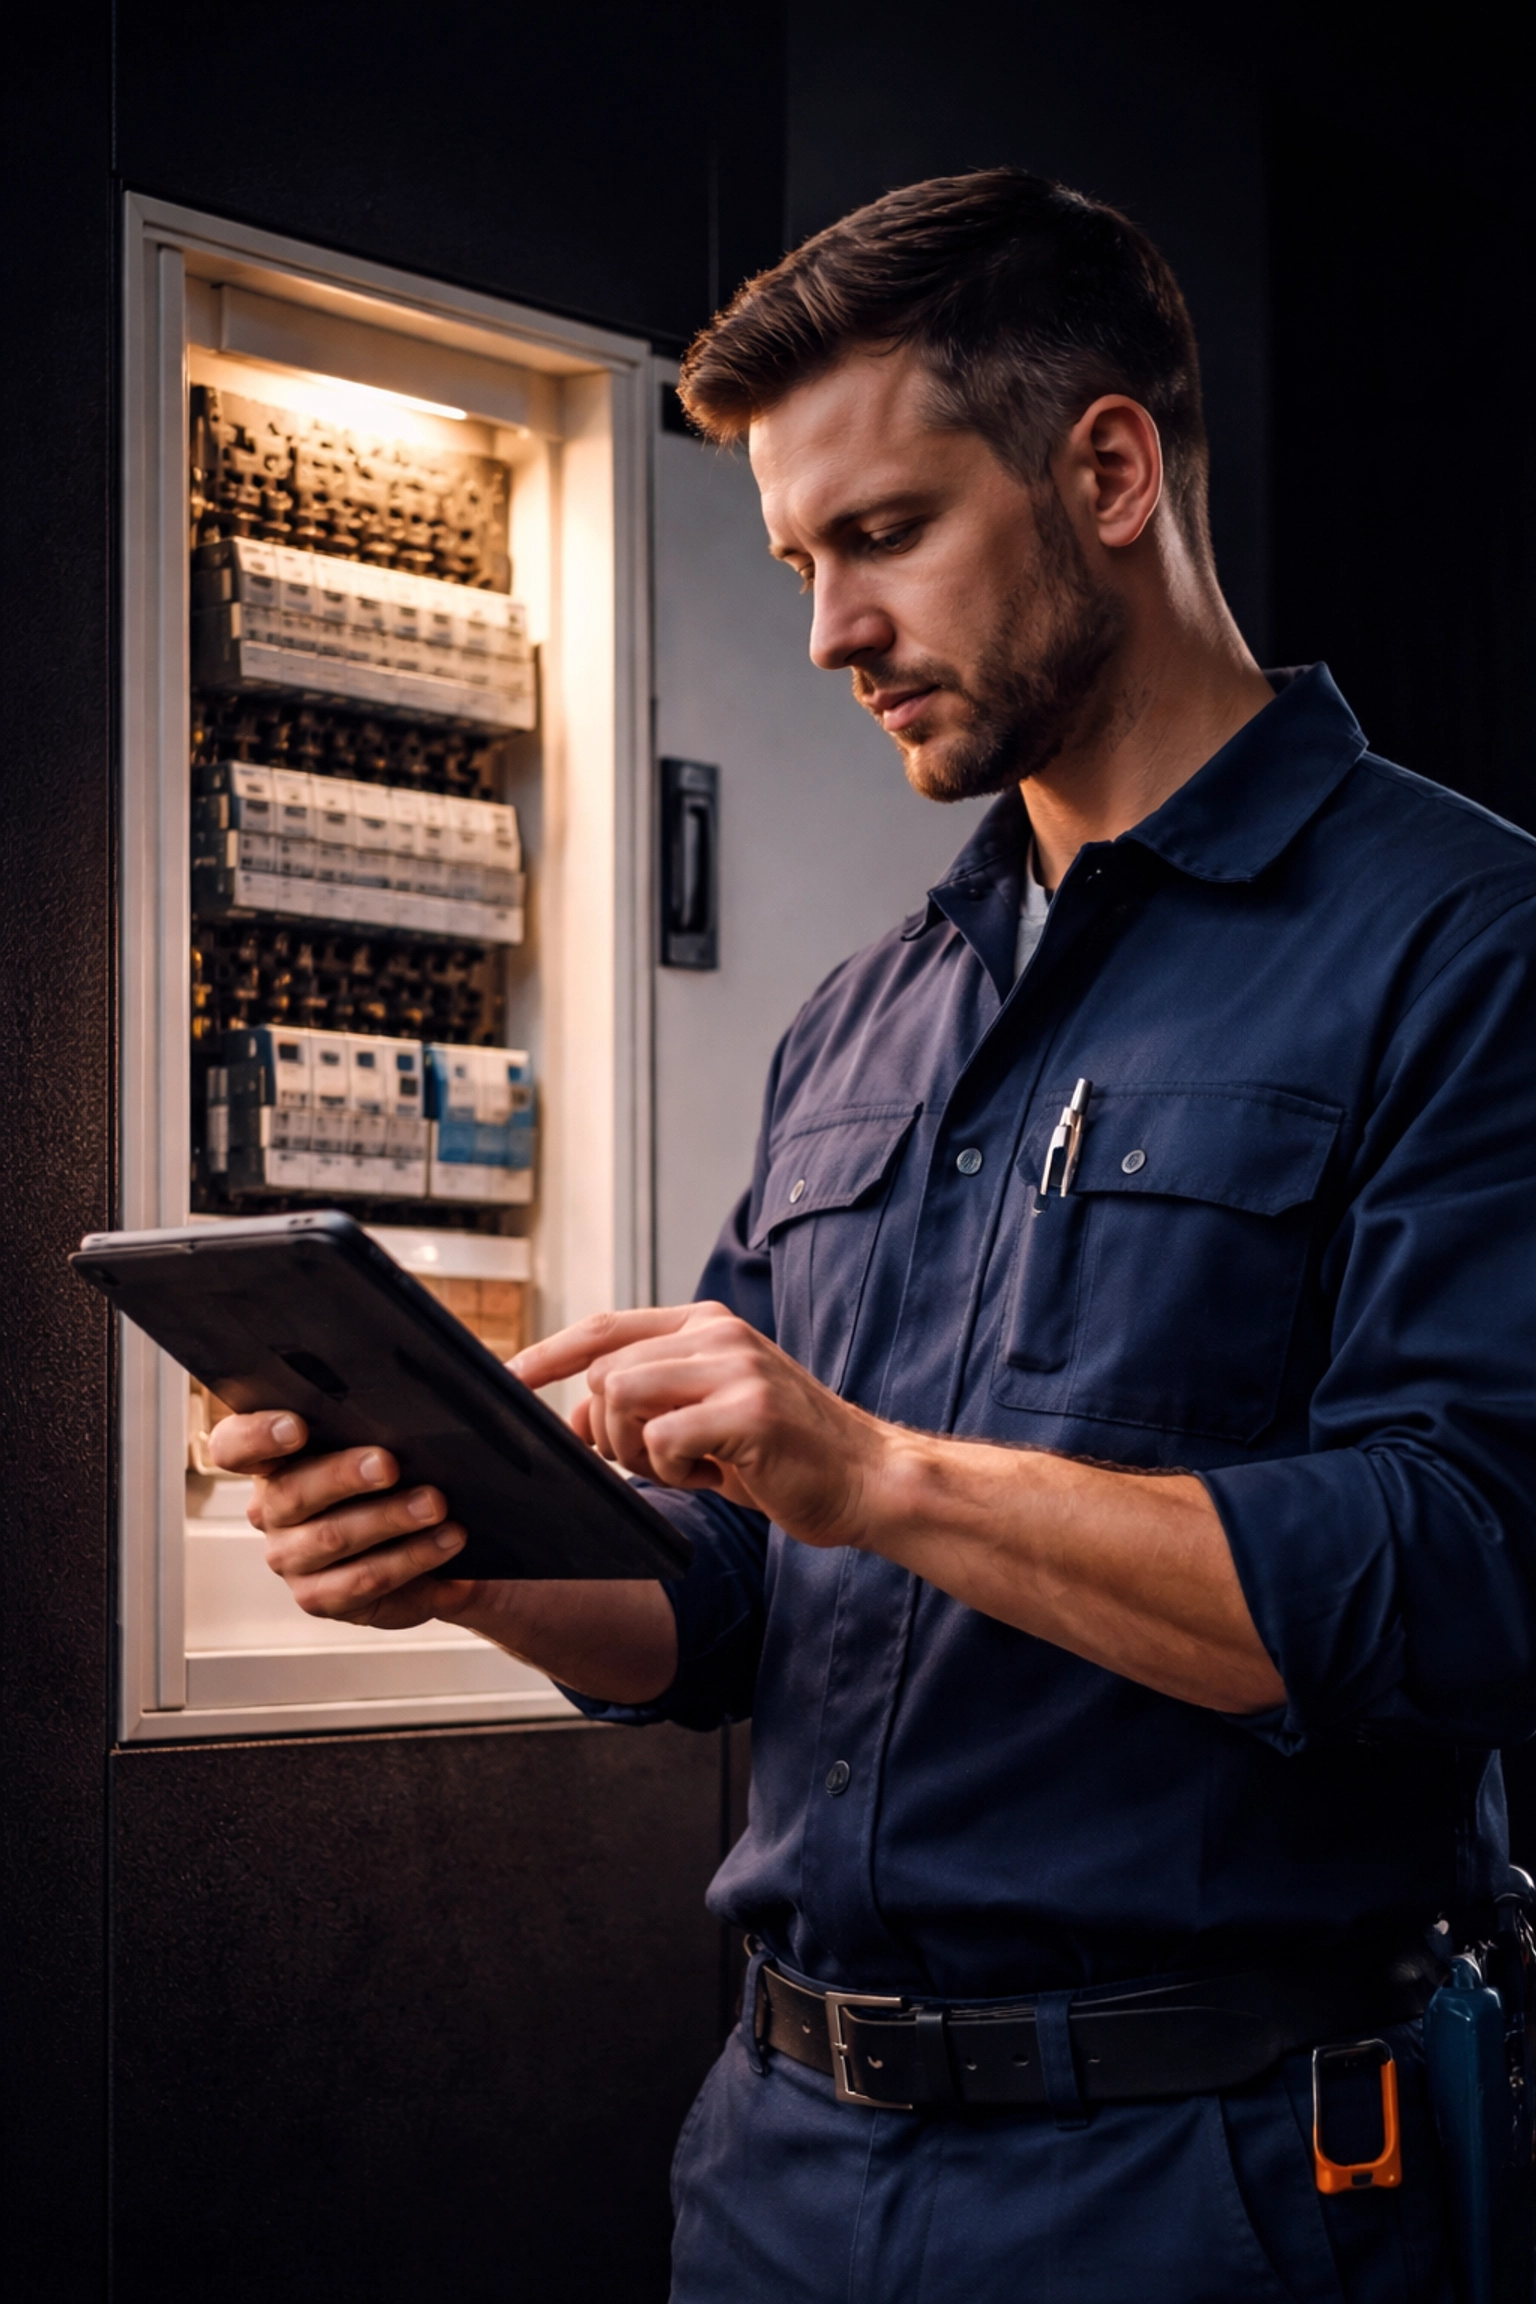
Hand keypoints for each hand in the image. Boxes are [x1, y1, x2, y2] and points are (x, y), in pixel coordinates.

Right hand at [209, 1410, 474, 1629]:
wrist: (447, 1531)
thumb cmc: (417, 1461)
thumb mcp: (408, 1425)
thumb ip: (404, 1400)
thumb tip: (445, 1370)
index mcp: (275, 1455)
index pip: (234, 1443)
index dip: (256, 1435)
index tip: (296, 1425)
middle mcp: (272, 1507)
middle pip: (290, 1492)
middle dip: (344, 1474)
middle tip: (391, 1462)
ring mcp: (292, 1557)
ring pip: (331, 1541)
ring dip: (388, 1522)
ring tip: (438, 1506)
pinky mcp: (324, 1598)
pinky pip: (362, 1584)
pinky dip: (410, 1564)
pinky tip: (449, 1548)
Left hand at [512, 1303, 884, 1547]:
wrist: (868, 1479)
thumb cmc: (784, 1456)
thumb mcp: (705, 1421)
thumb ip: (642, 1408)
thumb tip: (568, 1422)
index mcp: (706, 1324)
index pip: (604, 1327)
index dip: (548, 1353)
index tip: (508, 1377)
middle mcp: (718, 1334)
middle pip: (605, 1371)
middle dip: (608, 1432)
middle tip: (656, 1463)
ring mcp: (735, 1367)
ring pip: (622, 1398)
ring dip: (637, 1451)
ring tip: (688, 1469)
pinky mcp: (748, 1411)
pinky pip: (663, 1439)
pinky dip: (673, 1471)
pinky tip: (715, 1478)